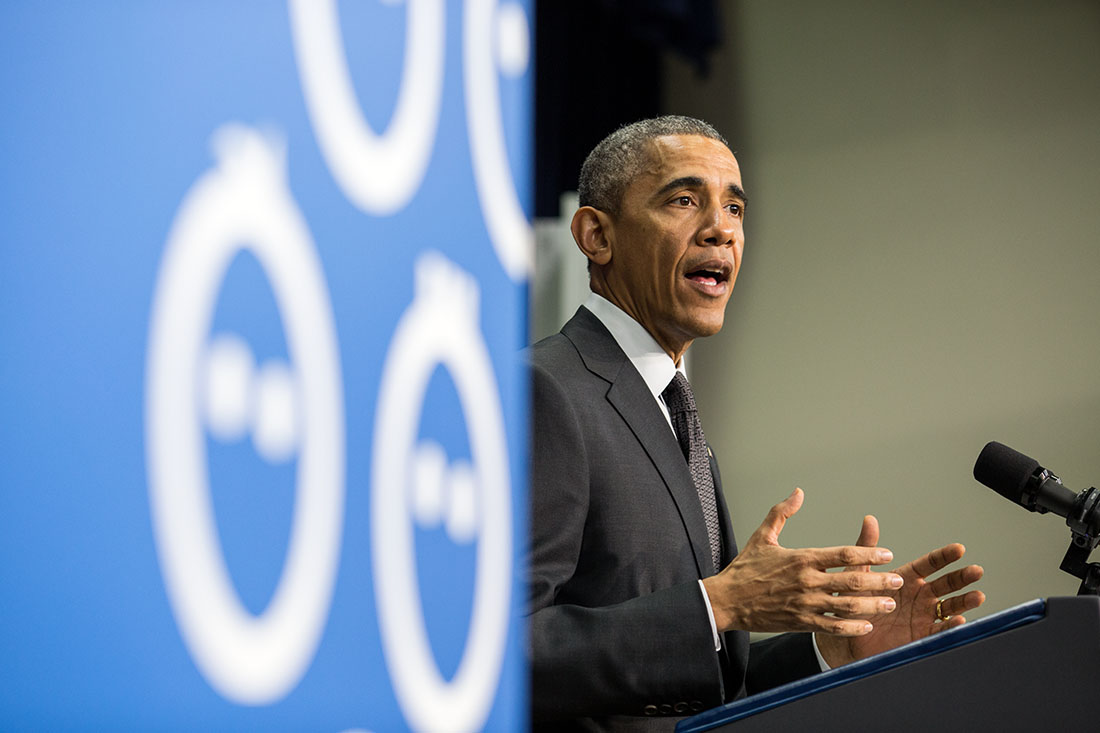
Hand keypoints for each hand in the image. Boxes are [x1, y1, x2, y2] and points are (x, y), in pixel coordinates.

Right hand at [702, 489, 902, 634]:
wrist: (726, 601)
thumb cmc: (745, 570)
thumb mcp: (762, 536)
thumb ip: (782, 512)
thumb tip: (798, 492)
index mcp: (801, 558)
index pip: (843, 554)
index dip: (869, 554)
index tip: (886, 555)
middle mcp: (807, 581)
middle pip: (852, 581)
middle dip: (879, 581)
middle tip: (898, 581)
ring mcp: (805, 604)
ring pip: (847, 606)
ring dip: (872, 605)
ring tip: (888, 604)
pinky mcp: (800, 623)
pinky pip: (833, 627)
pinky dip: (852, 627)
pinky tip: (866, 625)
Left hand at [814, 515, 985, 667]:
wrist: (848, 638)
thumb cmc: (852, 603)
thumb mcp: (858, 574)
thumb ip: (866, 549)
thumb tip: (870, 520)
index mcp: (906, 578)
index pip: (929, 564)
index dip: (944, 556)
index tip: (959, 549)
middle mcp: (919, 596)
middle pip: (946, 584)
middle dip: (962, 578)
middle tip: (976, 571)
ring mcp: (923, 616)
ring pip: (949, 607)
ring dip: (964, 602)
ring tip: (978, 596)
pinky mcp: (922, 636)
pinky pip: (939, 631)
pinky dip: (950, 627)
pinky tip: (959, 621)